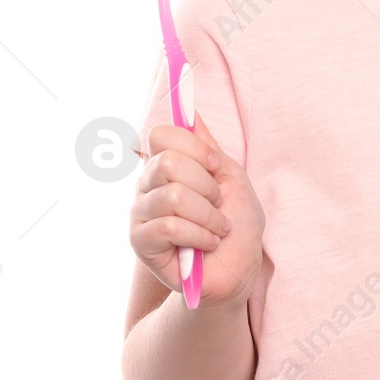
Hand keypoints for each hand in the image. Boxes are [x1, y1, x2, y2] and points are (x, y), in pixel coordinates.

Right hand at [130, 112, 264, 309]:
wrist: (238, 266)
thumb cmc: (236, 222)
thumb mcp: (231, 177)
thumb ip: (207, 146)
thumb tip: (190, 112)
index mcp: (166, 165)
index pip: (162, 134)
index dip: (195, 148)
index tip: (216, 166)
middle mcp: (147, 185)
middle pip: (167, 163)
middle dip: (206, 185)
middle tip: (217, 204)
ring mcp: (140, 213)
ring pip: (172, 196)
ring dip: (208, 214)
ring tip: (216, 227)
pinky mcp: (140, 242)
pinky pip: (168, 226)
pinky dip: (199, 234)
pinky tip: (207, 243)